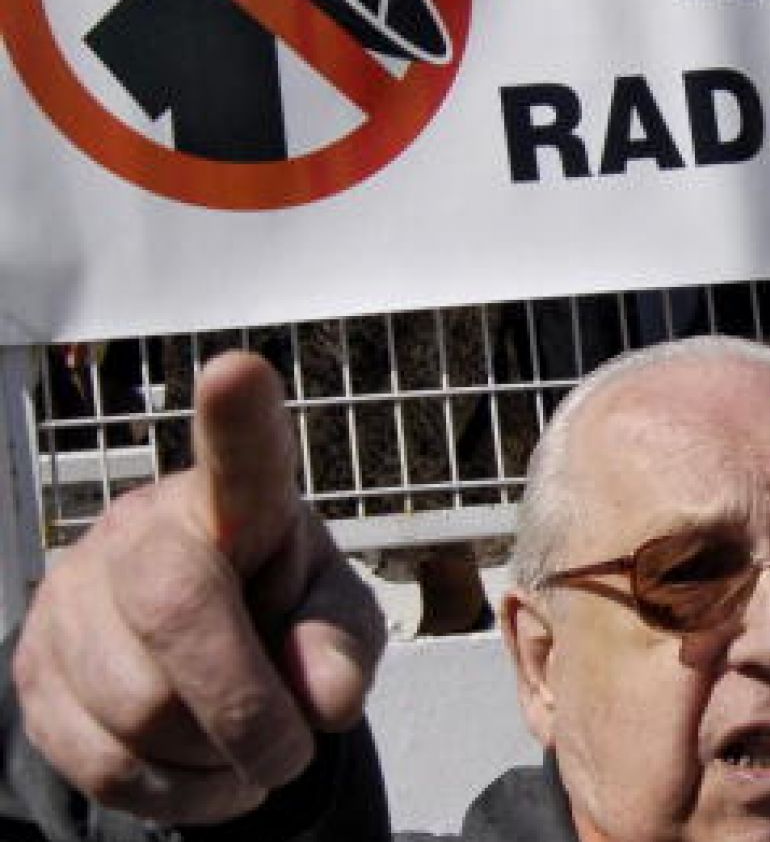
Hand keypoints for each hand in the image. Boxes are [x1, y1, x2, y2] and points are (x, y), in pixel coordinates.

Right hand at [12, 352, 385, 824]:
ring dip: (212, 761)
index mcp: (233, 504)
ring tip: (244, 751)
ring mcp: (70, 598)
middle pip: (180, 619)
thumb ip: (342, 646)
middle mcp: (140, 532)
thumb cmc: (281, 614)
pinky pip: (101, 764)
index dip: (237, 419)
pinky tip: (201, 772)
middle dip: (248, 712)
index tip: (239, 371)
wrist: (199, 655)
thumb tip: (325, 698)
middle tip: (292, 750)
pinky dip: (171, 794)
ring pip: (137, 710)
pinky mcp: (31, 669)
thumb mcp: (337, 622)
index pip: (238, 459)